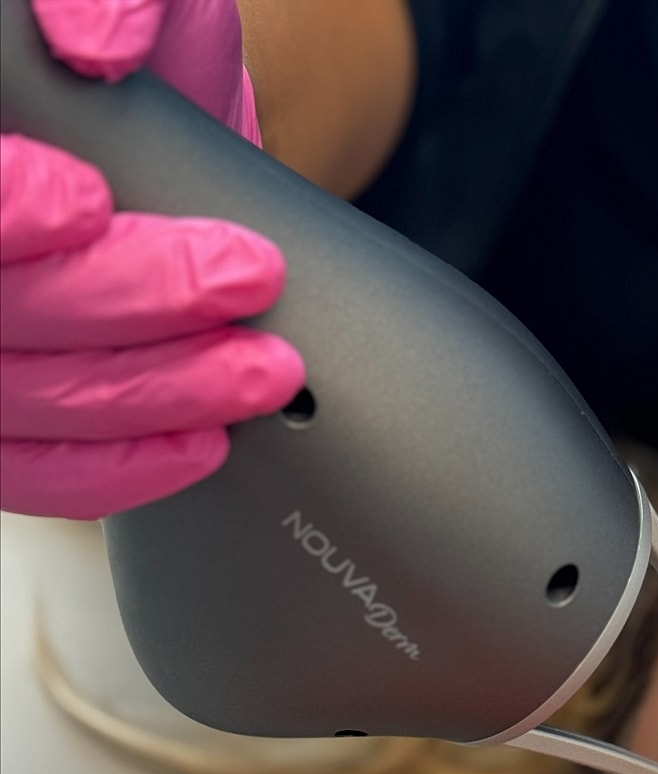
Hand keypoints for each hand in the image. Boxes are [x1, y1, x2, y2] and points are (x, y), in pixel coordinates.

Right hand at [0, 0, 304, 519]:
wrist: (158, 117)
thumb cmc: (135, 44)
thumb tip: (90, 46)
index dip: (5, 210)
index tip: (88, 199)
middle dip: (128, 303)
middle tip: (244, 280)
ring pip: (22, 402)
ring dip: (153, 393)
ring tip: (261, 368)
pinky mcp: (6, 412)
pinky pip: (35, 473)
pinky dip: (122, 467)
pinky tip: (203, 443)